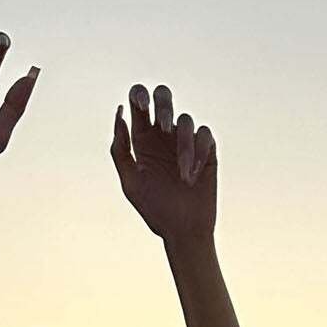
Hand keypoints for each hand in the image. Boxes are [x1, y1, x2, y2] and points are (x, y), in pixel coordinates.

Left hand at [110, 81, 216, 243]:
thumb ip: (121, 150)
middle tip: (163, 125)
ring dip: (182, 146)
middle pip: (164, 96)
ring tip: (181, 175)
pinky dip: (198, 152)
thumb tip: (120, 113)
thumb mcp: (131, 182)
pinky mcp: (206, 150)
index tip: (141, 107)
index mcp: (142, 138)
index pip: (138, 103)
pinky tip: (192, 176)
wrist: (183, 231)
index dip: (139, 95)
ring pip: (185, 120)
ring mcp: (185, 140)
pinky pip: (204, 134)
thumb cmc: (154, 210)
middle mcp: (163, 134)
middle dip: (163, 103)